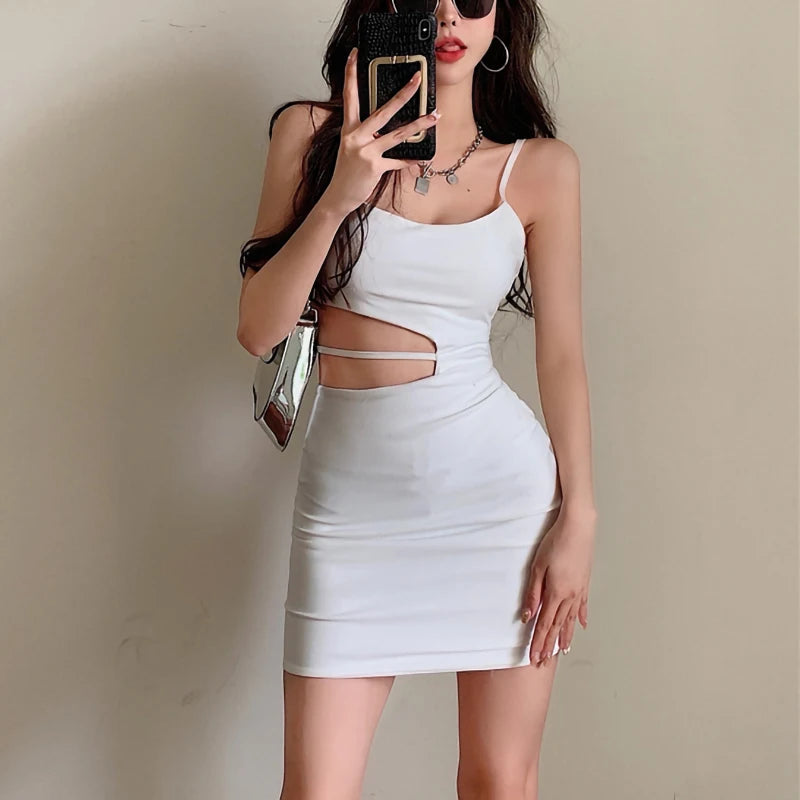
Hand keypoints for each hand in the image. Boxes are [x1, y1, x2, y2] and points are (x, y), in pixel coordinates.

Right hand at [321, 47, 440, 217]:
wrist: (338, 196)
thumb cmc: (346, 171)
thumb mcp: (352, 147)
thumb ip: (367, 134)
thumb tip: (389, 124)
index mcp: (349, 129)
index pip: (349, 96)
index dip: (351, 74)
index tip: (356, 54)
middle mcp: (355, 137)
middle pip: (382, 110)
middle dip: (402, 94)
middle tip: (416, 79)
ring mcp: (365, 152)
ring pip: (397, 134)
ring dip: (418, 124)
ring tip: (434, 116)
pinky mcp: (374, 167)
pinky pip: (398, 160)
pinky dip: (411, 159)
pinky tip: (423, 156)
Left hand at [521, 506, 595, 665]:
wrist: (578, 527)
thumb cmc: (556, 542)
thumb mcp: (537, 567)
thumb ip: (533, 593)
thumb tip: (528, 616)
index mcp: (556, 593)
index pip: (545, 625)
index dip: (539, 642)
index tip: (534, 657)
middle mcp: (570, 596)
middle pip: (558, 626)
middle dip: (550, 645)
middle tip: (544, 661)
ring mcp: (579, 589)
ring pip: (571, 619)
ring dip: (566, 636)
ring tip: (563, 650)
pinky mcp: (585, 582)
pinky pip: (582, 605)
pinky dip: (581, 618)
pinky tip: (581, 625)